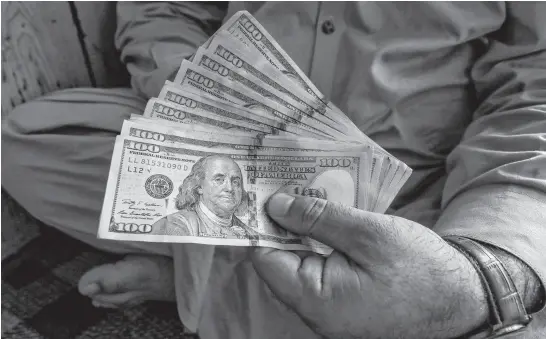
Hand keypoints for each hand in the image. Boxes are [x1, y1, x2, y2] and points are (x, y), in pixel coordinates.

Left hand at [251, 193, 488, 338]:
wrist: (463, 299)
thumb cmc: (420, 267)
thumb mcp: (368, 233)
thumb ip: (318, 218)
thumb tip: (275, 205)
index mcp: (315, 299)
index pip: (266, 258)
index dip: (262, 222)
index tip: (265, 189)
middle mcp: (314, 311)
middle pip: (280, 260)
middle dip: (283, 222)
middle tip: (289, 184)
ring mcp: (328, 310)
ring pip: (299, 264)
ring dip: (302, 231)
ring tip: (308, 196)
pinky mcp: (342, 303)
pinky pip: (318, 271)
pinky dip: (318, 244)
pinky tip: (327, 220)